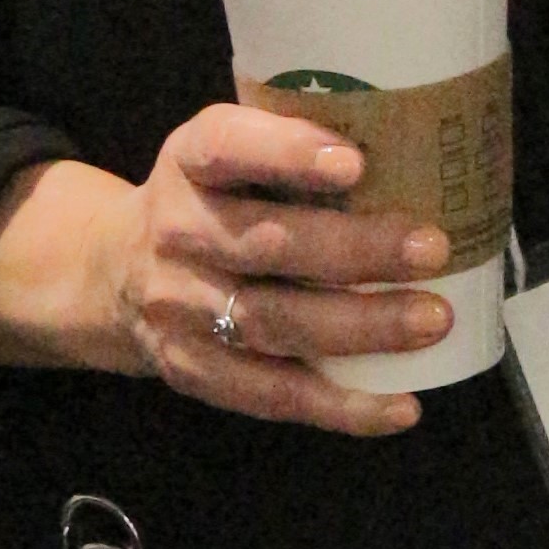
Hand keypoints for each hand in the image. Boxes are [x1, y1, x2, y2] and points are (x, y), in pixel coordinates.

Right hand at [0, 112, 451, 439]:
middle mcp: (176, 232)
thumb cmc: (215, 198)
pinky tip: (402, 406)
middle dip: (354, 250)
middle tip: (434, 248)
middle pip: (264, 244)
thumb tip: (424, 146)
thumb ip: (295, 142)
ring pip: (272, 323)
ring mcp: (180, 309)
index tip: (356, 162)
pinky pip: (271, 394)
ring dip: (360, 326)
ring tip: (433, 319)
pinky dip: (341, 406)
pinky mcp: (195, 370)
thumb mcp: (230, 150)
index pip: (227, 148)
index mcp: (190, 161)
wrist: (114, 271)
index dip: (288, 153)